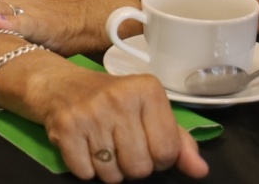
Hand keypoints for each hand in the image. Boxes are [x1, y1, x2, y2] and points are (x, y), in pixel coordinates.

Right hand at [29, 66, 209, 180]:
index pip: (167, 151)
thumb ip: (178, 141)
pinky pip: (85, 173)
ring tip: (101, 144)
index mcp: (146, 90)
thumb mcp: (148, 111)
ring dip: (108, 168)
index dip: (158, 157)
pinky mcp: (65, 127)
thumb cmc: (109, 100)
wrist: (58, 84)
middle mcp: (119, 98)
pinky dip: (84, 167)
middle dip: (132, 165)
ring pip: (113, 175)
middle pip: (140, 167)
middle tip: (120, 145)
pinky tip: (83, 146)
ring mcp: (90, 112)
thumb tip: (200, 170)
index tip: (144, 142)